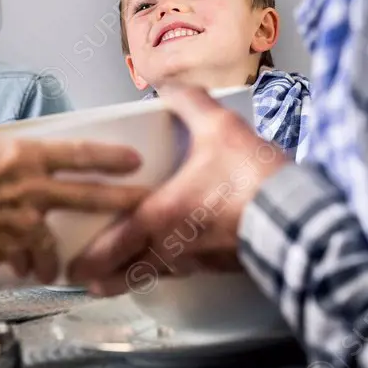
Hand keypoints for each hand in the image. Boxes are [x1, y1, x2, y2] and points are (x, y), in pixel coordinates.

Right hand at [0, 115, 148, 283]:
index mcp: (18, 157)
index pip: (76, 153)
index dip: (108, 157)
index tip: (132, 161)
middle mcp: (28, 189)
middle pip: (86, 196)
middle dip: (121, 200)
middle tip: (144, 204)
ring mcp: (21, 222)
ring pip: (55, 238)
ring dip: (56, 254)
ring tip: (58, 264)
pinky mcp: (10, 250)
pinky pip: (28, 259)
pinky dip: (27, 266)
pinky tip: (24, 271)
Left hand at [67, 85, 289, 293]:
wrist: (294, 215)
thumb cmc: (251, 178)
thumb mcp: (219, 127)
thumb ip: (190, 104)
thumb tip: (171, 87)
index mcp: (162, 214)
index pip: (115, 243)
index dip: (92, 257)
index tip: (73, 264)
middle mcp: (174, 244)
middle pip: (130, 272)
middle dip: (106, 278)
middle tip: (89, 280)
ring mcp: (200, 259)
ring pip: (158, 275)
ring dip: (135, 279)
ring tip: (121, 279)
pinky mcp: (224, 264)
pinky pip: (188, 271)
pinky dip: (172, 270)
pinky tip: (176, 263)